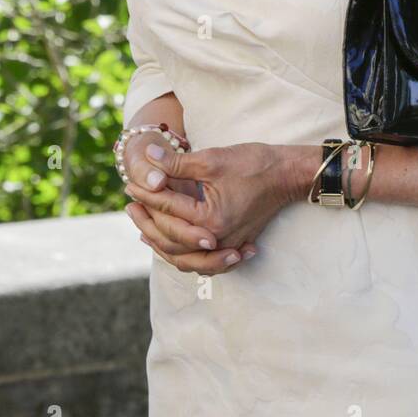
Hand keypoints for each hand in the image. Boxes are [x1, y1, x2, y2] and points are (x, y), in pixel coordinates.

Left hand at [120, 131, 253, 276]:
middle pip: (170, 239)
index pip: (168, 208)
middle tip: (130, 206)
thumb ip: (176, 163)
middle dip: (147, 221)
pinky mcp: (232, 245)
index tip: (129, 183)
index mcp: (210, 219)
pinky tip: (169, 244)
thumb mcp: (212, 159)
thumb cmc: (254, 164)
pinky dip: (181, 253)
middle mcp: (217, 239)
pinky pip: (200, 259)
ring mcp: (226, 246)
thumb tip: (147, 156)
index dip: (146, 193)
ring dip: (160, 243)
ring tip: (142, 228)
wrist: (287, 175)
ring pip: (183, 257)